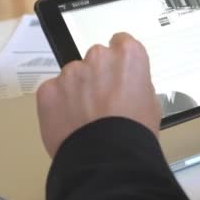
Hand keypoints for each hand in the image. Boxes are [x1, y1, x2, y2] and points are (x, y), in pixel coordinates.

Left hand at [36, 33, 160, 157]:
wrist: (108, 157)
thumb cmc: (134, 132)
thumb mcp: (151, 102)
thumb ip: (136, 83)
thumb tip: (128, 86)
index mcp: (128, 55)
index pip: (121, 41)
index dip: (120, 59)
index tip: (119, 70)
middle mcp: (98, 57)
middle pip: (96, 58)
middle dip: (98, 74)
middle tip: (104, 100)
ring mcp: (70, 73)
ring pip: (73, 76)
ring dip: (78, 90)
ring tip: (87, 117)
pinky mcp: (48, 90)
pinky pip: (53, 92)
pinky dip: (59, 104)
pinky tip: (71, 122)